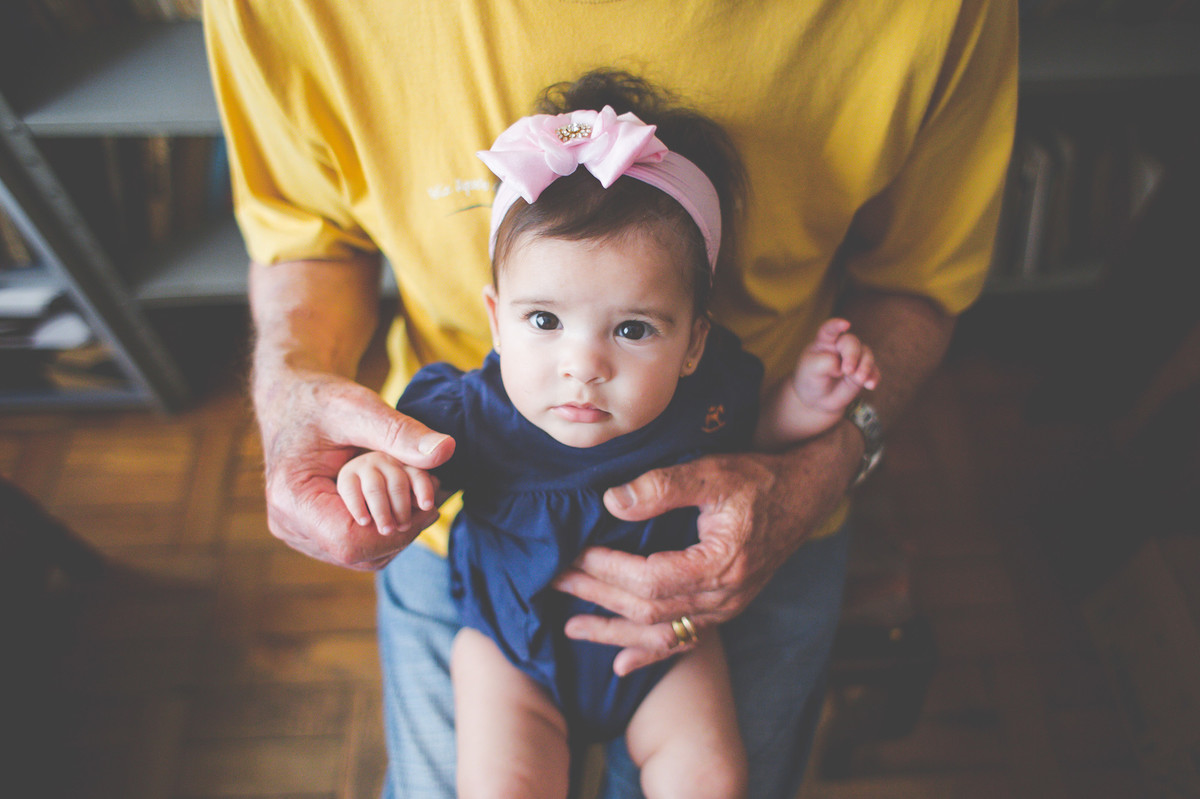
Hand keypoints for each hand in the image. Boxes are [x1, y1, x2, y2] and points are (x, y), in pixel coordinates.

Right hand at [257, 368, 454, 569]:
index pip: (349, 542)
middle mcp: (288, 523)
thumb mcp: (361, 409)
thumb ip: (400, 432)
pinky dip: (384, 531)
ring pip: (359, 556)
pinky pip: (355, 547)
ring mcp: (298, 532)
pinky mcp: (312, 532)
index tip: (431, 506)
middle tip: (432, 500)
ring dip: (396, 533)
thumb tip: (445, 450)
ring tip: (419, 500)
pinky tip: (403, 504)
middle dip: (401, 531)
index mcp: (291, 497)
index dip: (397, 532)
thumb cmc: (322, 400)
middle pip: (357, 554)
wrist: (294, 400)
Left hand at [552, 424, 859, 673]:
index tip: (576, 552)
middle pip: (649, 609)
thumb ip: (662, 487)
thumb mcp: (712, 472)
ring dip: (613, 632)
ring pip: (661, 633)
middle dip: (598, 596)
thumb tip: (611, 501)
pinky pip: (682, 641)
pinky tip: (620, 664)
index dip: (609, 570)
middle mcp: (725, 597)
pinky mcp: (724, 609)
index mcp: (721, 564)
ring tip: (571, 627)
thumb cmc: (759, 479)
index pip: (651, 580)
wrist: (804, 495)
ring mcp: (726, 608)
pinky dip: (649, 653)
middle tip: (557, 579)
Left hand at [793, 318, 879, 413]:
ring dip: (865, 366)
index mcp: (825, 341)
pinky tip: (870, 385)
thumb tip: (841, 365)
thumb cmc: (811, 378)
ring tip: (860, 380)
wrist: (817, 398)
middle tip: (848, 370)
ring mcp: (855, 358)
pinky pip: (874, 371)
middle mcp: (841, 346)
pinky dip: (873, 377)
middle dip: (852, 356)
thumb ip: (825, 362)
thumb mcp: (811, 369)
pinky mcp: (863, 371)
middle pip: (852, 343)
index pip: (830, 330)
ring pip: (866, 355)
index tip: (846, 324)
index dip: (837, 325)